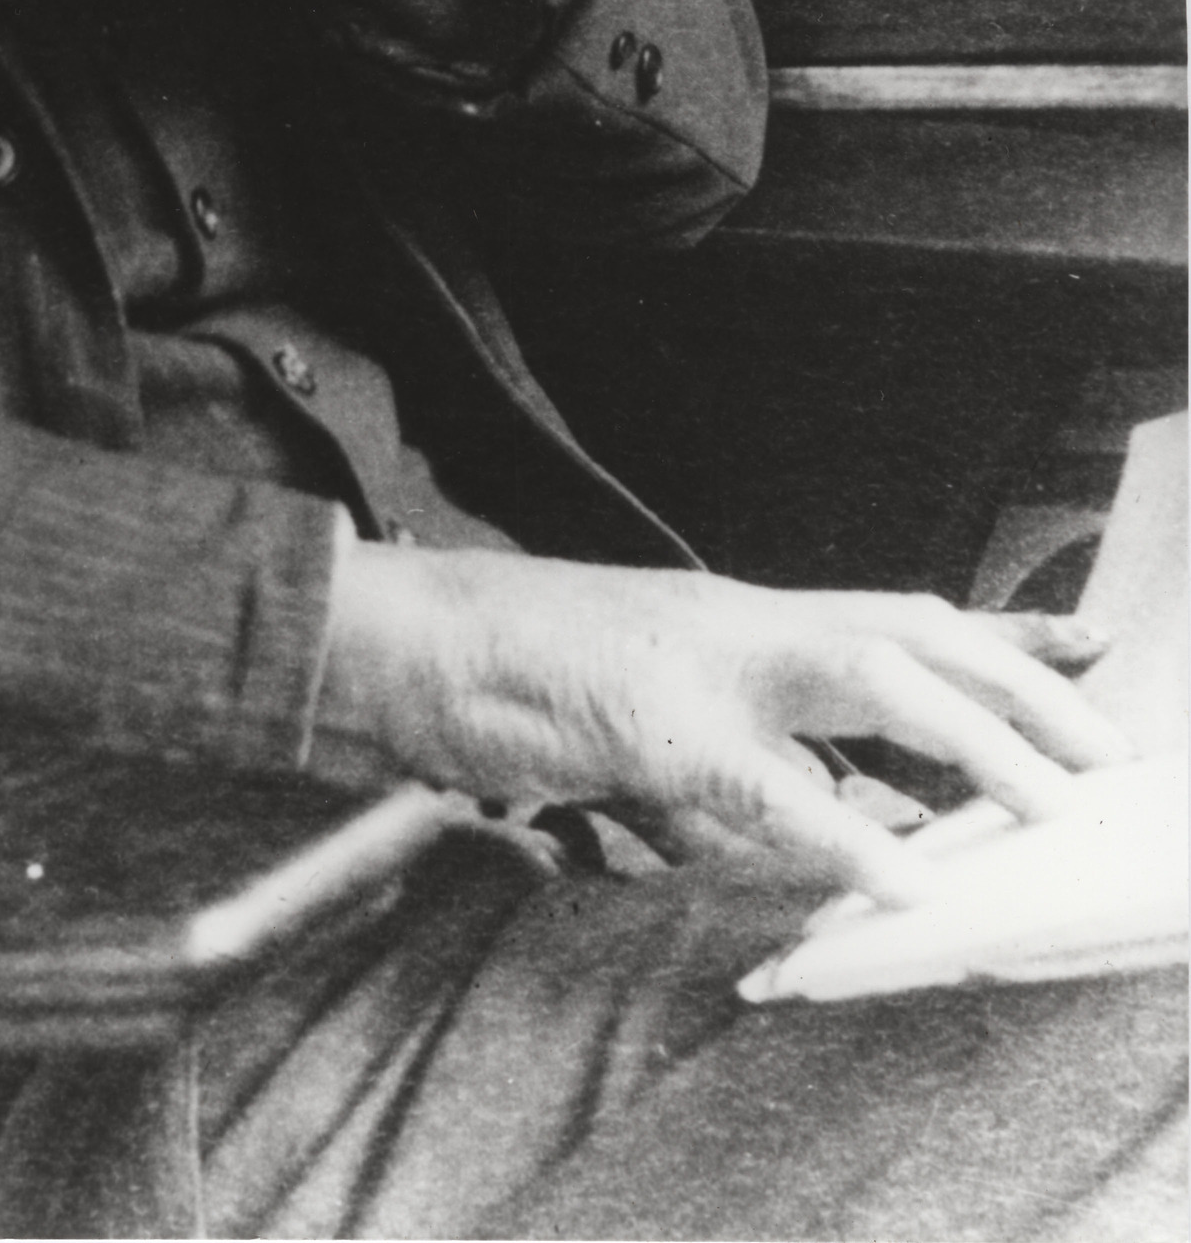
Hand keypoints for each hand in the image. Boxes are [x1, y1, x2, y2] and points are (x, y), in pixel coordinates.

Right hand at [315, 540, 1129, 903]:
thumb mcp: (621, 710)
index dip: (998, 633)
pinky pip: (764, 783)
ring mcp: (692, 663)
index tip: (1090, 645)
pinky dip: (841, 832)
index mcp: (730, 620)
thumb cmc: (489, 672)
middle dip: (1023, 685)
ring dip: (973, 741)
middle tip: (1109, 747)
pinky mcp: (642, 721)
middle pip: (910, 631)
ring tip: (1050, 803)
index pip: (890, 613)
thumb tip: (768, 827)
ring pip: (868, 680)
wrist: (384, 632)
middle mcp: (730, 623)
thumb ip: (705, 763)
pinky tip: (899, 880)